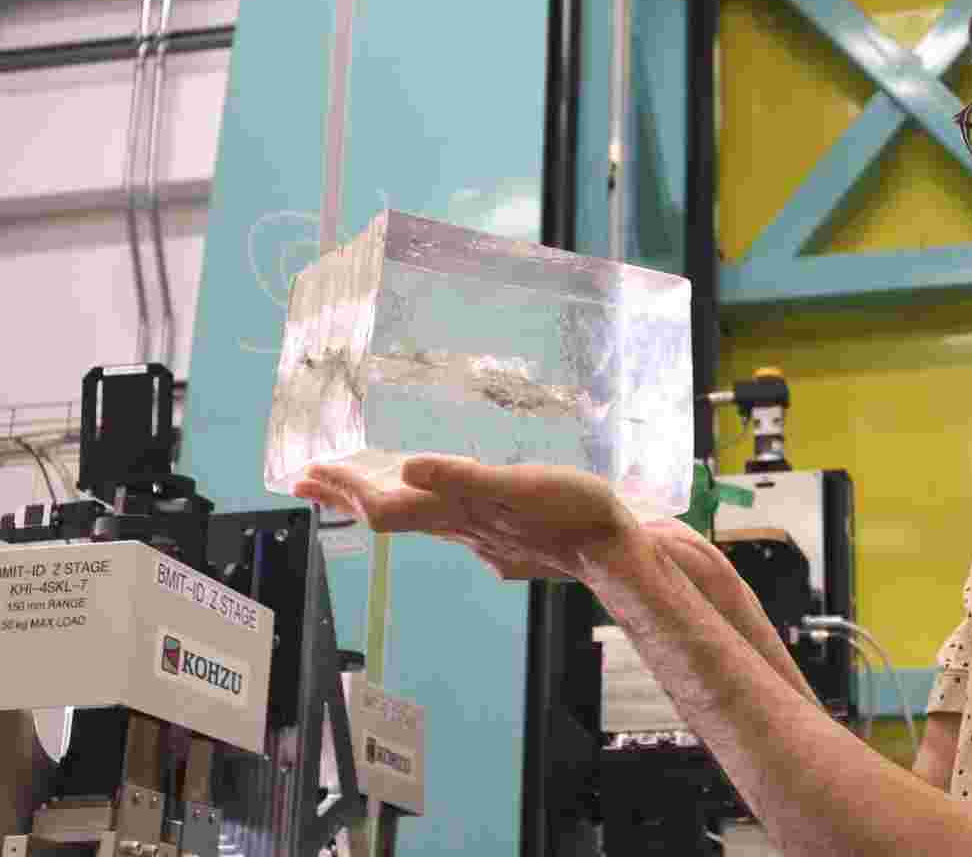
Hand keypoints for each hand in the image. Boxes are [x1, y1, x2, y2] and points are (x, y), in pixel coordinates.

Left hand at [292, 455, 638, 579]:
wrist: (616, 553)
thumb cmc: (574, 513)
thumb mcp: (521, 486)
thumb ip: (463, 478)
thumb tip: (405, 467)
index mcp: (459, 514)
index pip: (384, 505)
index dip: (344, 489)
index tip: (305, 474)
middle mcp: (462, 531)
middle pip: (392, 515)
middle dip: (348, 494)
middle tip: (308, 478)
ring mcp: (484, 540)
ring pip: (421, 520)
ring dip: (383, 500)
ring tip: (358, 487)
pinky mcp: (506, 541)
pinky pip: (453, 524)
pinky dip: (429, 508)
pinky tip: (442, 505)